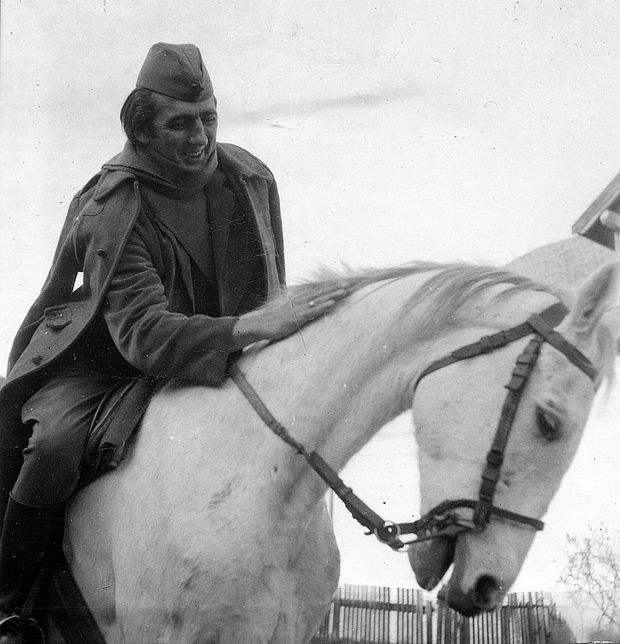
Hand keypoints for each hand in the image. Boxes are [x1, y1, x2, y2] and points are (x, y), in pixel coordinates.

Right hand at [232, 282, 350, 347]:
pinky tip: (332, 303)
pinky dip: (322, 306)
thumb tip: (307, 309)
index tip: (343, 282)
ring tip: (345, 290)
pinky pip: (312, 311)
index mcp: (298, 299)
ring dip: (332, 294)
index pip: (317, 290)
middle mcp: (300, 301)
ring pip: (319, 299)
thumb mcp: (288, 312)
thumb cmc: (274, 320)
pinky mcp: (297, 318)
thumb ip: (297, 309)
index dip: (331, 286)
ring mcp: (298, 308)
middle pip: (321, 292)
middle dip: (335, 287)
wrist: (260, 325)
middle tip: (350, 283)